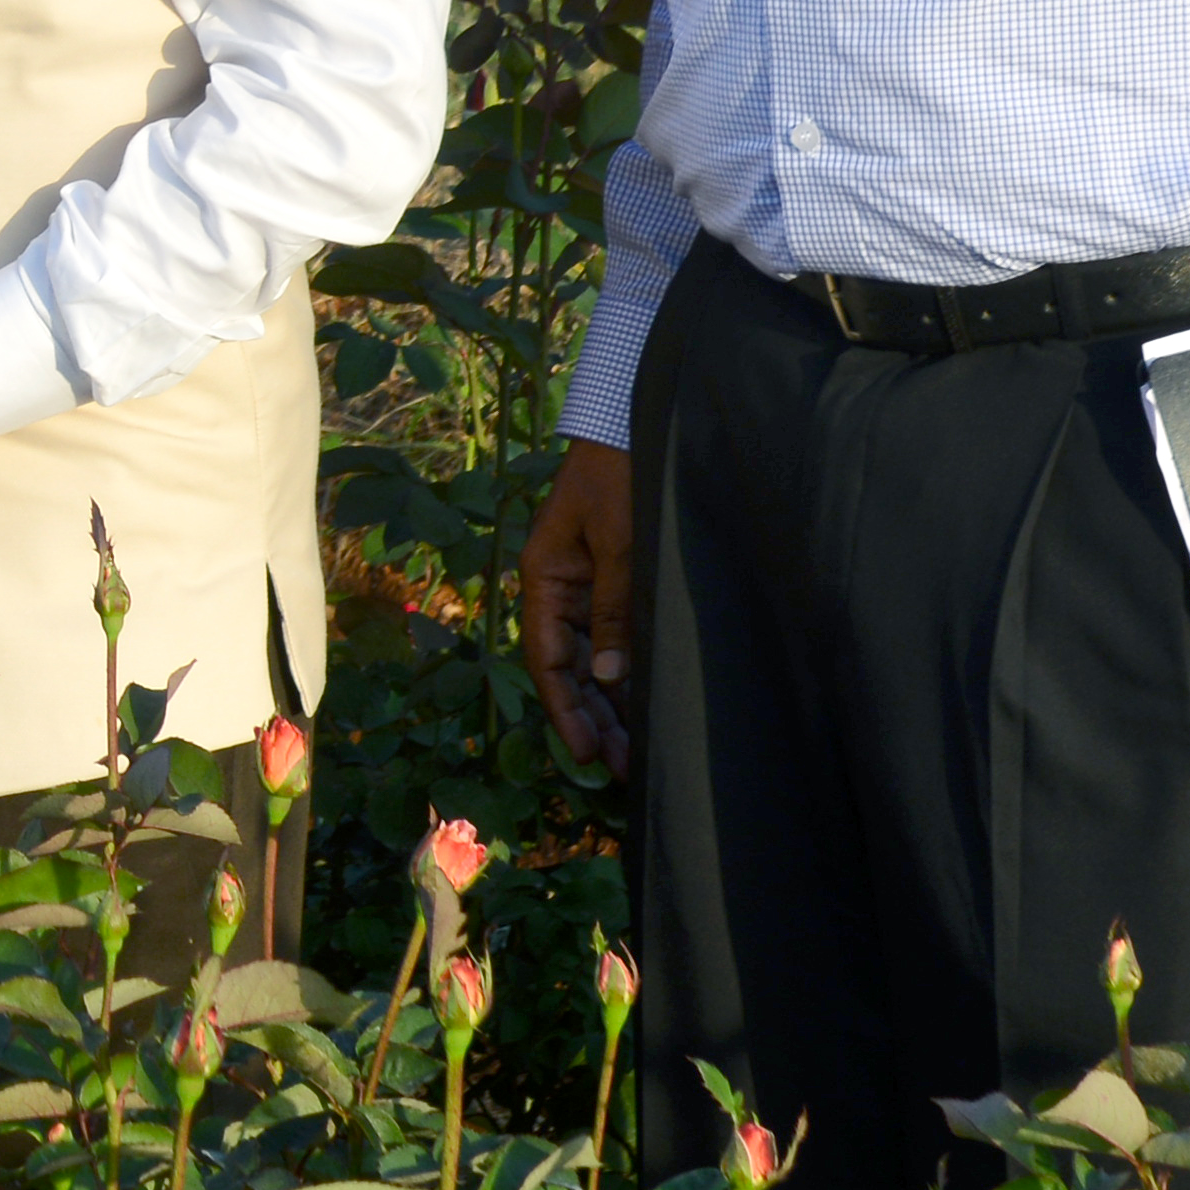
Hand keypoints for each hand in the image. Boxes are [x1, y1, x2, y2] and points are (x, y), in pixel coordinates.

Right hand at [519, 436, 640, 778]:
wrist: (634, 424)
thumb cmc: (620, 475)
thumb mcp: (617, 541)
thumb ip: (614, 608)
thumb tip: (611, 678)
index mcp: (545, 580)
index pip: (548, 662)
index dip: (566, 711)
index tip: (587, 753)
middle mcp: (561, 592)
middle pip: (570, 671)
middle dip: (594, 719)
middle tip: (623, 765)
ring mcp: (587, 588)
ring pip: (594, 662)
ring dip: (611, 704)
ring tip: (634, 749)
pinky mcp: (615, 581)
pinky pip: (617, 639)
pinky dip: (629, 672)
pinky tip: (645, 702)